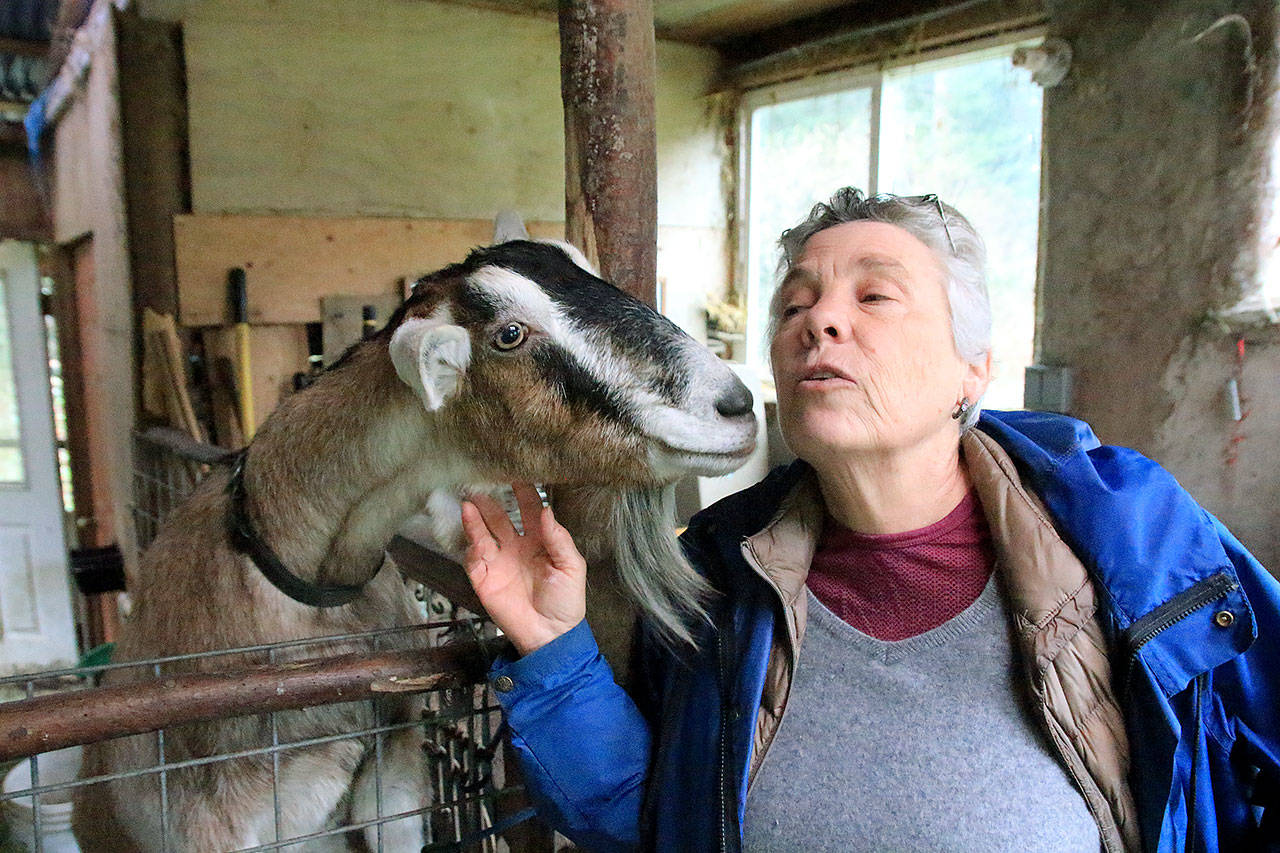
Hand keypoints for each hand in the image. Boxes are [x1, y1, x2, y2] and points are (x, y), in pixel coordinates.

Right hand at [460, 483, 586, 656]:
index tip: (517, 472)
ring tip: (469, 502)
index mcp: (538, 540)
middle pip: (498, 516)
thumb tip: (546, 511)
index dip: (523, 491)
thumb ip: (558, 539)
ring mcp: (497, 561)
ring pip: (482, 532)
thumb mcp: (572, 567)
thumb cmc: (566, 600)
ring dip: (475, 518)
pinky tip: (474, 537)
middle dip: (490, 500)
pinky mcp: (484, 578)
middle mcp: (515, 545)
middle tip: (481, 481)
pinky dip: (471, 546)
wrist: (551, 635)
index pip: (527, 509)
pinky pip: (473, 558)